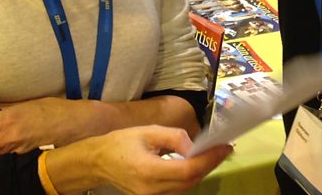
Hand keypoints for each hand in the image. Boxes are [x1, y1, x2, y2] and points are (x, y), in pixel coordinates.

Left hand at [0, 96, 105, 155]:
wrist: (74, 124)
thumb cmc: (53, 109)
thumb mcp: (26, 103)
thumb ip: (4, 108)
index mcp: (8, 120)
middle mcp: (9, 137)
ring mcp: (16, 149)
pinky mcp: (22, 155)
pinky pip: (3, 154)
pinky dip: (0, 148)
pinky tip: (7, 139)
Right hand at [90, 126, 231, 194]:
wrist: (97, 163)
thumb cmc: (120, 143)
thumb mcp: (148, 131)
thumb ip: (174, 137)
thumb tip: (194, 146)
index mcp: (149, 171)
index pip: (189, 169)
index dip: (210, 159)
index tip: (224, 146)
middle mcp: (152, 190)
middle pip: (191, 181)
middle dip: (210, 164)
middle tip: (223, 148)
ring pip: (187, 188)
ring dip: (202, 172)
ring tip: (212, 155)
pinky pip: (178, 190)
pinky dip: (190, 178)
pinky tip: (196, 165)